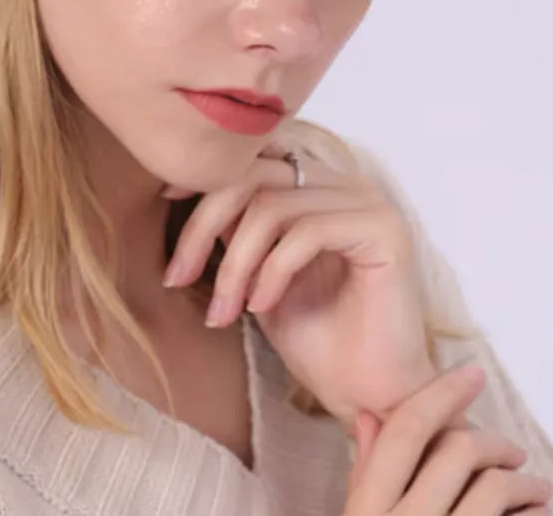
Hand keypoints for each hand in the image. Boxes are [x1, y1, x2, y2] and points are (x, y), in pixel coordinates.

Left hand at [162, 132, 436, 431]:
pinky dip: (272, 271)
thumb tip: (188, 186)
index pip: (256, 155)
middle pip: (256, 174)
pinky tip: (260, 307)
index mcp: (319, 185)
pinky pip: (307, 232)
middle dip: (204, 224)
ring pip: (274, 206)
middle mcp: (346, 184)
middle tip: (176, 277)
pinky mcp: (384, 231)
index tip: (167, 200)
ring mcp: (369, 203)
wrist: (364, 397)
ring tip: (224, 311)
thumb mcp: (256, 270)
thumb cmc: (313, 338)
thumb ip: (236, 225)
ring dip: (234, 263)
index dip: (209, 173)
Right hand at [343, 364, 552, 514]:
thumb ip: (364, 477)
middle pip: (456, 451)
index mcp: (367, 510)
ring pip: (495, 489)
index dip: (442, 394)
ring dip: (525, 483)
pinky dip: (533, 515)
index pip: (404, 431)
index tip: (474, 373)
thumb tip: (368, 416)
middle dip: (494, 443)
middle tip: (514, 453)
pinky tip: (537, 514)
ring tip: (537, 489)